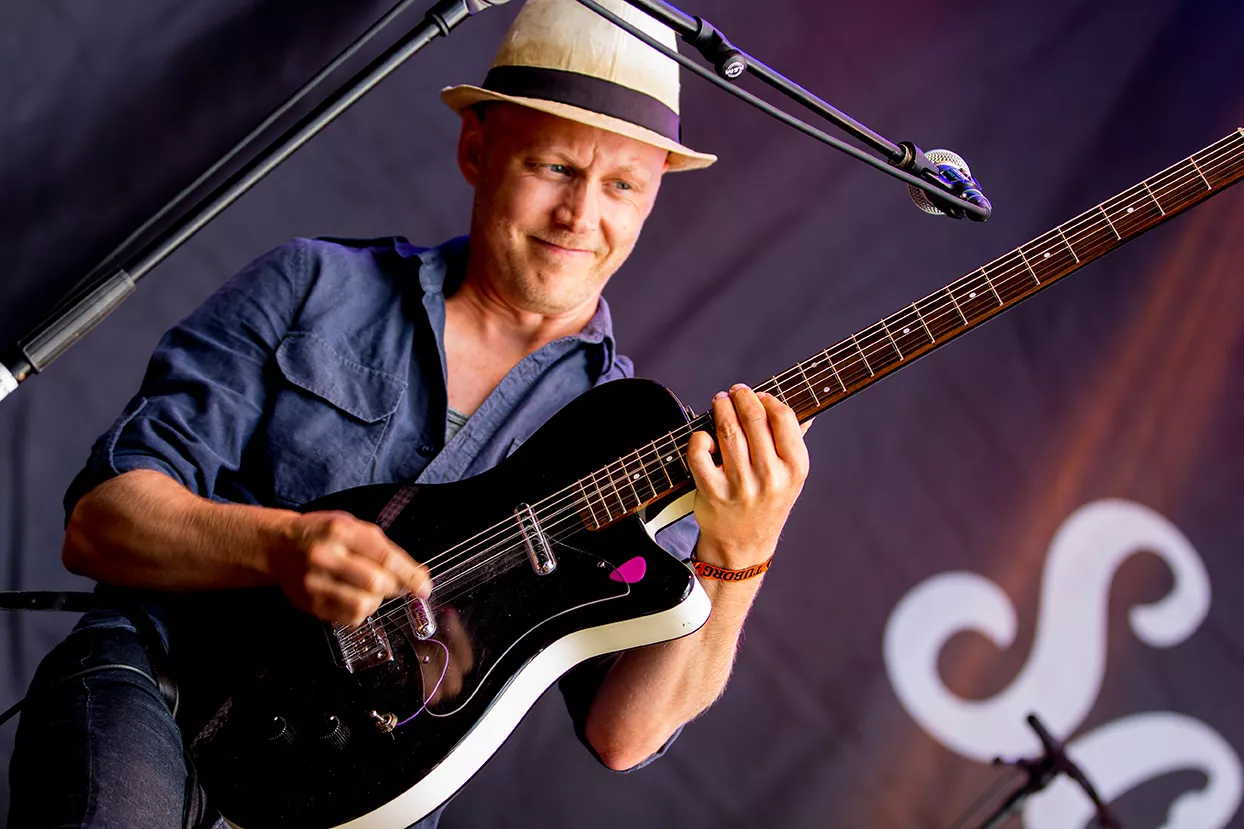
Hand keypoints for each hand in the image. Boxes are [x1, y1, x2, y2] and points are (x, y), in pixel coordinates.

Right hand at [269, 510, 430, 625]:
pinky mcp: (309, 603)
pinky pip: (348, 618)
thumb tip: (419, 574)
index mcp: (341, 531)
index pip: (385, 556)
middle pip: (375, 583)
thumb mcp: (352, 527)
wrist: (276, 546)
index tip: (424, 587)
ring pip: (363, 604)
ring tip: (369, 590)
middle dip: (393, 587)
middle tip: (392, 584)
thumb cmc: (320, 534)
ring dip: (376, 601)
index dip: (410, 575)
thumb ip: (384, 549)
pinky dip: (360, 611)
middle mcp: (326, 555)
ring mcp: (315, 581)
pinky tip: (354, 598)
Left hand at [686, 385, 810, 570]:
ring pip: (727, 431)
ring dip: (721, 409)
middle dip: (741, 397)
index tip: (759, 394)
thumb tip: (807, 407)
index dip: (768, 399)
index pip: (784, 417)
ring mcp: (741, 485)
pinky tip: (704, 436)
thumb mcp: (791, 477)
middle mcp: (770, 476)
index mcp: (795, 468)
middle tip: (735, 391)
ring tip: (720, 402)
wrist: (744, 544)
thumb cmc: (768, 502)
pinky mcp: (713, 492)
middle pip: (753, 419)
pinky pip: (700, 453)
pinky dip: (699, 438)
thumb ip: (795, 442)